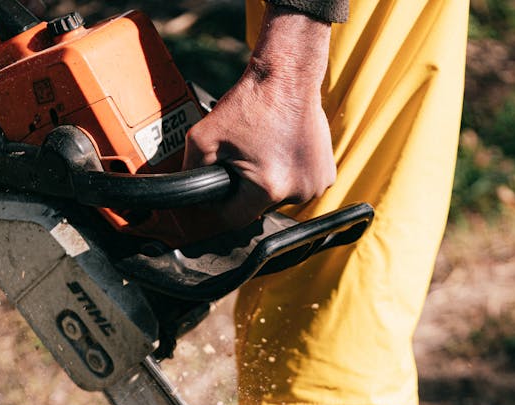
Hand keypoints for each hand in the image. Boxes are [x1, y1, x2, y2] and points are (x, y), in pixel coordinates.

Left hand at [182, 4, 335, 229]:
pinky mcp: (327, 175)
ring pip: (281, 197)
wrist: (289, 75)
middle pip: (259, 206)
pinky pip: (300, 186)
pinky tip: (283, 151)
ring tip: (263, 152)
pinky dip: (290, 174)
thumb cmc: (252, 101)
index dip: (221, 206)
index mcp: (269, 188)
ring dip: (269, 182)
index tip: (219, 189)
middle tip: (243, 158)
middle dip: (246, 188)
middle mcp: (298, 192)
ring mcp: (316, 185)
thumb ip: (191, 170)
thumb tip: (187, 194)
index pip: (235, 218)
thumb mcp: (204, 136)